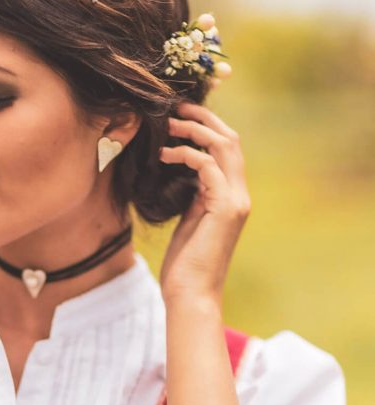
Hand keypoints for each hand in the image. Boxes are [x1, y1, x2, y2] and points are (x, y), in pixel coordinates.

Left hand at [158, 101, 251, 306]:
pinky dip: (187, 155)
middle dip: (203, 119)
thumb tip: (181, 173)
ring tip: (168, 126)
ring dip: (195, 131)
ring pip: (224, 146)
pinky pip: (209, 167)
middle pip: (231, 139)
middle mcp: (239, 195)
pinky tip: (165, 156)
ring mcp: (236, 201)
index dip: (208, 127)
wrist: (191, 295)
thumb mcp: (189, 222)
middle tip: (175, 109)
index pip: (228, 149)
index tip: (181, 116)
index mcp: (231, 197)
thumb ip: (192, 196)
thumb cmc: (184, 265)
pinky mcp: (226, 209)